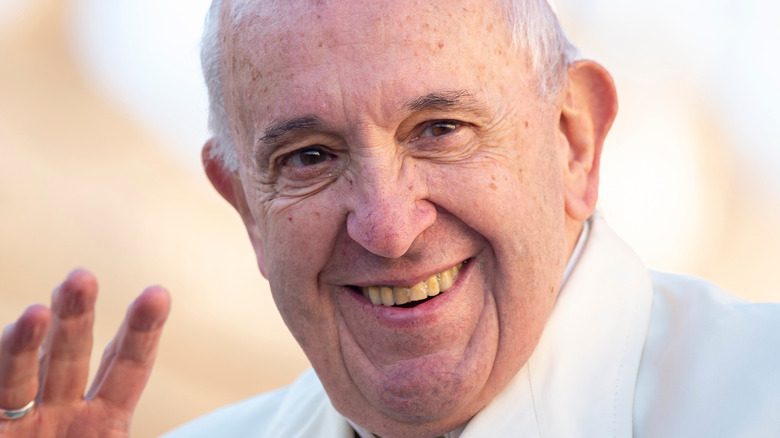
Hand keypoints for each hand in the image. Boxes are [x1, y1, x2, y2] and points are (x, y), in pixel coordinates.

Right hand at [0, 269, 170, 437]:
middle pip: (71, 354)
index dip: (141, 332)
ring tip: (34, 315)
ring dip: (26, 341)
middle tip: (82, 278)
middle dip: (76, 316)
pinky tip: (9, 336)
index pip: (127, 367)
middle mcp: (63, 416)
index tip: (158, 295)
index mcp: (105, 423)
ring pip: (22, 374)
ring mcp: (23, 424)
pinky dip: (1, 360)